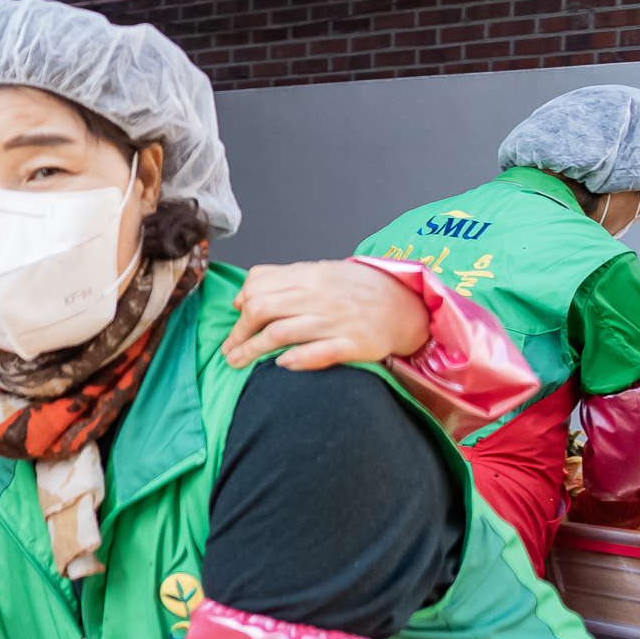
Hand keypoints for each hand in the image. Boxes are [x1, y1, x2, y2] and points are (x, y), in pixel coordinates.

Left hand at [224, 259, 430, 371]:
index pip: (260, 286)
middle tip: (229, 349)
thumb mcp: (324, 273)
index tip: (235, 322)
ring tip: (236, 362)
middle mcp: (322, 296)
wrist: (410, 306)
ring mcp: (338, 321)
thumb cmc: (361, 291)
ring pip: (281, 333)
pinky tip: (280, 365)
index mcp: (312, 276)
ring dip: (252, 350)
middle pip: (262, 309)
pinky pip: (318, 353)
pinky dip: (294, 360)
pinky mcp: (355, 345)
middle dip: (238, 332)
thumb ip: (283, 280)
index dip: (240, 307)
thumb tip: (242, 296)